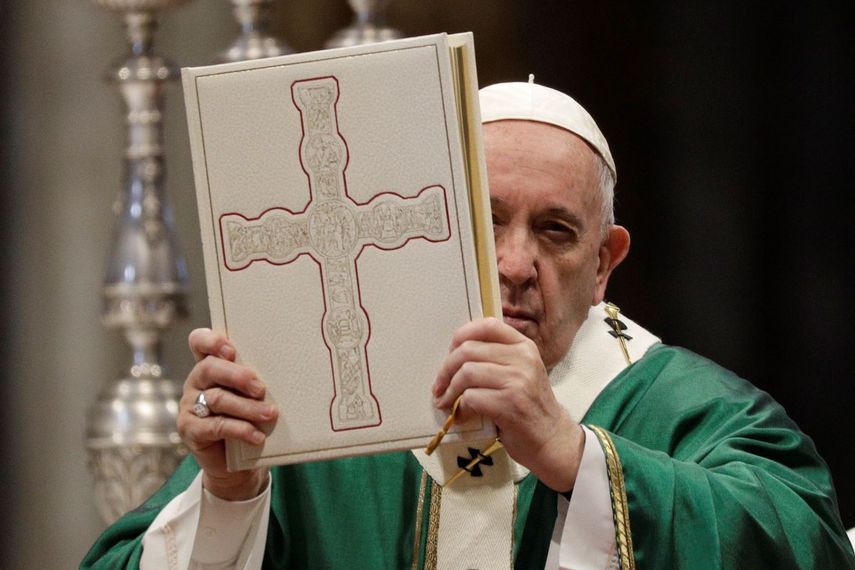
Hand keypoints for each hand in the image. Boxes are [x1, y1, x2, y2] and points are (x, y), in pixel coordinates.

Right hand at [177, 328, 277, 500]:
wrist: (235, 462)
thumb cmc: (248, 419)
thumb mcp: (252, 396)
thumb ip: (257, 381)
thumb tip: (289, 372)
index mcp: (210, 366)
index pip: (199, 342)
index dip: (211, 341)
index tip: (232, 351)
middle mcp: (196, 382)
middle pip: (210, 368)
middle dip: (238, 376)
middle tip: (261, 389)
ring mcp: (190, 405)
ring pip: (217, 398)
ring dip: (247, 407)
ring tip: (270, 414)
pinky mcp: (190, 430)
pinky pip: (215, 426)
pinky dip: (240, 429)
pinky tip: (257, 436)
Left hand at [432, 318, 584, 491]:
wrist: (552, 437)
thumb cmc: (529, 404)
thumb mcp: (521, 371)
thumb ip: (497, 357)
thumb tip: (455, 352)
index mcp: (524, 346)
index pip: (488, 325)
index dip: (462, 335)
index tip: (450, 352)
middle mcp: (523, 358)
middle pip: (469, 350)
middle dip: (446, 369)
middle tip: (439, 384)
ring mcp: (518, 381)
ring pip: (467, 373)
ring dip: (449, 389)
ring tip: (445, 400)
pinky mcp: (510, 404)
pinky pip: (471, 397)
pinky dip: (459, 407)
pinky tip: (459, 415)